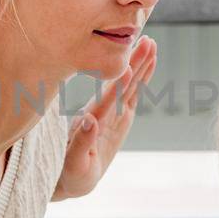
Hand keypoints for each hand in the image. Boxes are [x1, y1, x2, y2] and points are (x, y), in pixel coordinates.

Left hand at [53, 36, 156, 200]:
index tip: (126, 67)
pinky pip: (133, 92)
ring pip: (129, 84)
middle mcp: (102, 111)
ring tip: (151, 43)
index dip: (117, 85)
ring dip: (139, 64)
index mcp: (92, 122)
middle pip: (121, 85)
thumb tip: (90, 120)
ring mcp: (112, 111)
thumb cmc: (69, 174)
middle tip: (146, 42)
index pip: (107, 100)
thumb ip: (80, 144)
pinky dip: (142, 77)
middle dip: (133, 65)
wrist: (68, 175)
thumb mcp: (74, 166)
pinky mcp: (120, 114)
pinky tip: (149, 61)